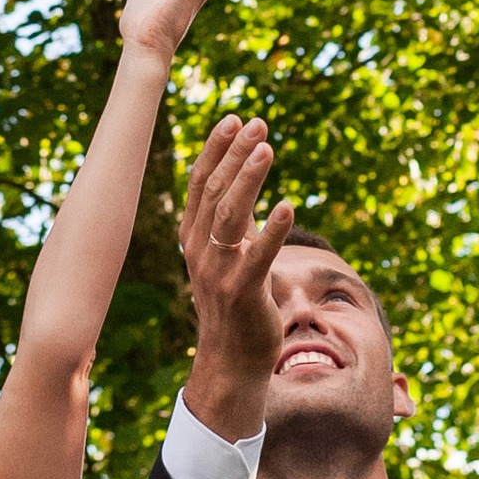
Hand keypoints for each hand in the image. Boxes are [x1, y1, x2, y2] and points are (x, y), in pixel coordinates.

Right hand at [178, 112, 286, 434]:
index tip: (235, 119)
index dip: (215, 149)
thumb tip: (241, 175)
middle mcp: (199, 250)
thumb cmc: (233, 301)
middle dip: (235, 154)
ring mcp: (218, 271)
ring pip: (230, 215)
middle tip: (257, 123)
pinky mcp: (242, 292)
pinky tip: (286, 205)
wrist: (231, 359)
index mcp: (192, 237)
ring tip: (266, 149)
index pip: (199, 183)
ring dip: (248, 178)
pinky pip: (257, 255)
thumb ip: (226, 220)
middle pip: (215, 191)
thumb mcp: (222, 255)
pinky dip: (271, 229)